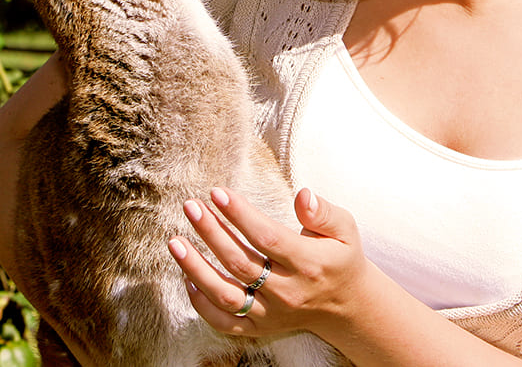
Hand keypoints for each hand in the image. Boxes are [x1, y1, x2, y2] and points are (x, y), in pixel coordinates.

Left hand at [168, 186, 368, 340]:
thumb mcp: (345, 229)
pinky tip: (186, 276)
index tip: (217, 192)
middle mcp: (287, 291)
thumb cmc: (340, 257)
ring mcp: (271, 313)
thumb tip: (302, 195)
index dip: (240, 215)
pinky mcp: (260, 328)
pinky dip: (202, 303)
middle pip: (240, 263)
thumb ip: (323, 212)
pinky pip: (225, 322)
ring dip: (196, 269)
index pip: (267, 238)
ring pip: (226, 295)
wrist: (347, 306)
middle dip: (211, 232)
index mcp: (308, 263)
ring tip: (174, 242)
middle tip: (190, 206)